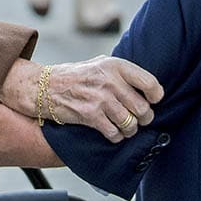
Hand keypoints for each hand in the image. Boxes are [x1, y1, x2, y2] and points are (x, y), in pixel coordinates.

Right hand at [0, 56, 162, 141]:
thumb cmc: (75, 76)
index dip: (156, 96)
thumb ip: (121, 73)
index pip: (150, 83)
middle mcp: (110, 81)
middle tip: (138, 118)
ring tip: (124, 125)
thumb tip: (148, 87)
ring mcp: (101, 99)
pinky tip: (110, 130)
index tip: (152, 100)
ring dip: (129, 129)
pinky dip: (116, 136)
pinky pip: (115, 134)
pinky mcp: (91, 116)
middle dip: (143, 117)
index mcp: (115, 65)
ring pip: (131, 124)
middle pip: (143, 108)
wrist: (45, 87)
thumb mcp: (99, 64)